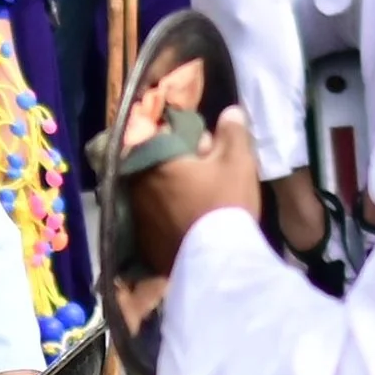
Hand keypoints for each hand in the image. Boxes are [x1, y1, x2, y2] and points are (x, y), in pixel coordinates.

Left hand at [129, 107, 261, 273]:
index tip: (207, 146)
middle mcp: (137, 184)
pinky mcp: (144, 244)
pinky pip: (157, 219)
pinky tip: (192, 223)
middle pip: (159, 163)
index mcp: (153, 159)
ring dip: (174, 190)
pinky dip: (170, 216)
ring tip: (202, 199)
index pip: (164, 134)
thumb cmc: (224, 203)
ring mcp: (138, 216)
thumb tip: (230, 112)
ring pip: (157, 192)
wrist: (217, 262)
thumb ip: (233, 131)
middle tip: (209, 172)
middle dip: (181, 163)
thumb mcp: (237, 161)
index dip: (189, 137)